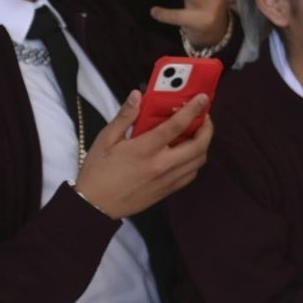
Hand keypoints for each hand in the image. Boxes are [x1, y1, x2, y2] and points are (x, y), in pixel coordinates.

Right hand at [74, 91, 212, 219]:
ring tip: (197, 132)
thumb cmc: (97, 172)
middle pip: (199, 145)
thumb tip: (137, 95)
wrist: (94, 207)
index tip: (202, 98)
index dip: (193, 110)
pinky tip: (187, 153)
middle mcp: (161, 165)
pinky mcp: (168, 190)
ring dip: (203, 144)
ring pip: (199, 160)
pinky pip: (191, 174)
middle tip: (203, 116)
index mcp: (144, 149)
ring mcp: (167, 179)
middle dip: (208, 127)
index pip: (176, 126)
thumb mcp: (105, 140)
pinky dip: (195, 160)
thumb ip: (125, 117)